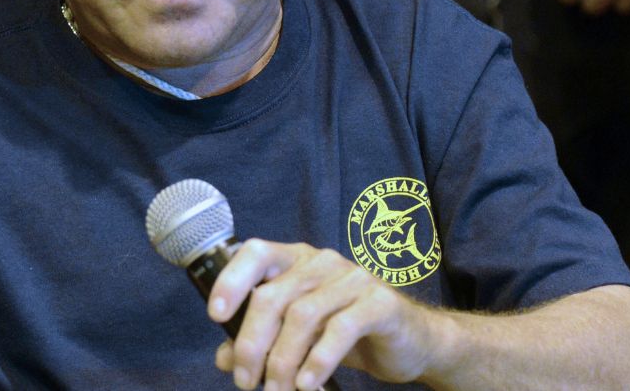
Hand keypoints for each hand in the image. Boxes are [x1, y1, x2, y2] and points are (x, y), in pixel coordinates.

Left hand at [208, 239, 436, 390]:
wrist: (413, 341)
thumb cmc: (348, 334)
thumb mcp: (300, 337)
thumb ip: (262, 341)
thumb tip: (224, 357)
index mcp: (298, 260)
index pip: (256, 252)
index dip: (231, 280)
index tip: (216, 316)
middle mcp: (323, 262)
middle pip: (273, 296)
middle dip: (252, 344)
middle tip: (246, 381)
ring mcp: (354, 279)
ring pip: (303, 316)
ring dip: (282, 362)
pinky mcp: (379, 302)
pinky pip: (340, 329)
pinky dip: (318, 361)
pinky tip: (307, 384)